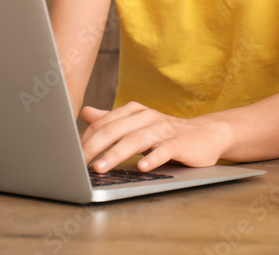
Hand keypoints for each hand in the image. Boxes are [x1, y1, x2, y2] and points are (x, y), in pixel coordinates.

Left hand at [79, 102, 230, 172]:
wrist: (205, 134)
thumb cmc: (166, 132)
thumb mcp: (136, 124)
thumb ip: (111, 120)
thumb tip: (85, 113)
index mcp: (134, 111)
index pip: (105, 123)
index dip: (87, 138)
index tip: (72, 155)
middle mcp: (147, 116)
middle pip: (116, 129)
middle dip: (96, 146)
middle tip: (80, 162)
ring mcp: (165, 129)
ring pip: (137, 139)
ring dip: (117, 153)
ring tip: (101, 167)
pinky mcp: (180, 143)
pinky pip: (165, 150)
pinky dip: (153, 157)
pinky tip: (142, 167)